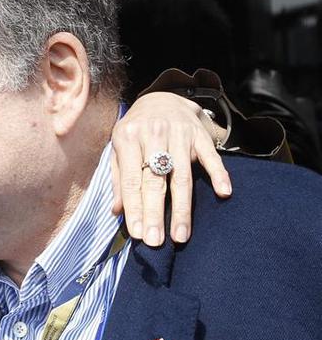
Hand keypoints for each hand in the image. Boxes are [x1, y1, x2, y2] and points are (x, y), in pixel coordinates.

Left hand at [112, 92, 231, 245]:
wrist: (161, 98)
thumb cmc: (136, 131)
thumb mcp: (119, 149)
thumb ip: (118, 179)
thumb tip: (117, 212)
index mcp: (128, 137)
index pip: (132, 180)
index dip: (134, 208)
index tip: (137, 234)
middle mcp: (153, 134)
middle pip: (155, 181)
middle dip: (155, 214)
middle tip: (156, 241)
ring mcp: (179, 133)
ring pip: (181, 176)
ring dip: (182, 209)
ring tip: (181, 236)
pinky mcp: (200, 134)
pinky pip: (210, 157)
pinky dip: (218, 174)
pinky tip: (223, 193)